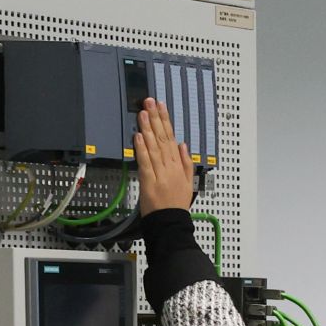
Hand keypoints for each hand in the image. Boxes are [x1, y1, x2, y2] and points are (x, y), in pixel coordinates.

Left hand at [134, 98, 193, 215]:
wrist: (171, 222)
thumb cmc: (177, 204)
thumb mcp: (188, 182)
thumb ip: (186, 162)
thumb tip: (183, 144)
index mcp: (179, 166)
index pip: (171, 138)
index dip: (165, 121)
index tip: (160, 107)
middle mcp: (170, 167)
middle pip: (162, 138)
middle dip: (155, 119)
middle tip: (149, 102)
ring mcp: (160, 173)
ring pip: (153, 147)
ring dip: (147, 129)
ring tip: (142, 113)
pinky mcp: (149, 181)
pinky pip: (145, 162)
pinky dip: (141, 149)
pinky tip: (138, 136)